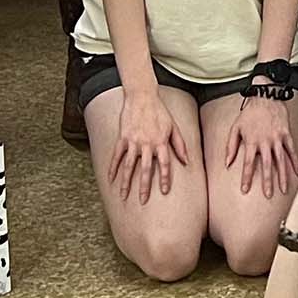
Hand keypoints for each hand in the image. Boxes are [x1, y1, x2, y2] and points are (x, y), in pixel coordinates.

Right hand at [108, 84, 188, 201]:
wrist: (142, 96)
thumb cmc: (160, 112)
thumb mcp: (173, 127)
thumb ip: (180, 145)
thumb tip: (187, 161)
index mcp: (161, 142)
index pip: (164, 164)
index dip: (165, 178)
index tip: (164, 191)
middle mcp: (147, 144)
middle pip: (145, 169)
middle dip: (144, 187)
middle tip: (142, 201)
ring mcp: (133, 141)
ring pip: (128, 166)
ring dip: (125, 182)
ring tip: (123, 196)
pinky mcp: (122, 138)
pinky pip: (116, 156)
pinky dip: (112, 168)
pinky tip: (110, 180)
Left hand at [226, 91, 297, 196]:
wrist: (265, 96)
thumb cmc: (249, 113)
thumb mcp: (235, 128)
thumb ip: (231, 146)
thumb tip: (227, 163)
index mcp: (252, 141)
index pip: (248, 164)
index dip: (247, 178)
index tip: (245, 190)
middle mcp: (265, 142)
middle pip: (267, 166)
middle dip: (267, 182)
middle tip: (268, 195)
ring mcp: (277, 138)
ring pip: (281, 160)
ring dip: (283, 176)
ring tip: (284, 190)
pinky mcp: (287, 134)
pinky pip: (292, 151)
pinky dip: (296, 162)